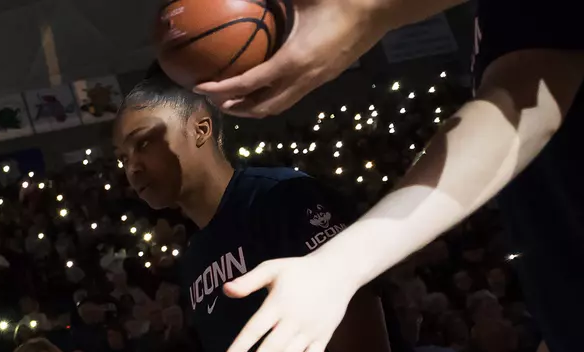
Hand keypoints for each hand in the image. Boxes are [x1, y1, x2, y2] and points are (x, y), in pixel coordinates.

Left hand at [193, 0, 388, 117]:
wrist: (382, 8)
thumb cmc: (341, 0)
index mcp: (293, 61)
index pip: (249, 84)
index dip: (222, 88)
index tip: (200, 87)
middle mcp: (302, 79)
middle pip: (261, 108)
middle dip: (235, 108)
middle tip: (213, 100)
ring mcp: (315, 82)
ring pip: (277, 106)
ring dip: (253, 108)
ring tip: (233, 100)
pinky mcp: (324, 79)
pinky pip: (291, 96)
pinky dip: (271, 97)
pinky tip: (262, 85)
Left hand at [221, 252, 357, 351]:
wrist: (339, 270)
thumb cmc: (299, 271)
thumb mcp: (273, 268)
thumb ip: (249, 281)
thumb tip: (226, 290)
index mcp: (278, 304)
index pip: (256, 328)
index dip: (242, 346)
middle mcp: (294, 320)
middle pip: (273, 347)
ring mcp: (310, 330)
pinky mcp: (323, 337)